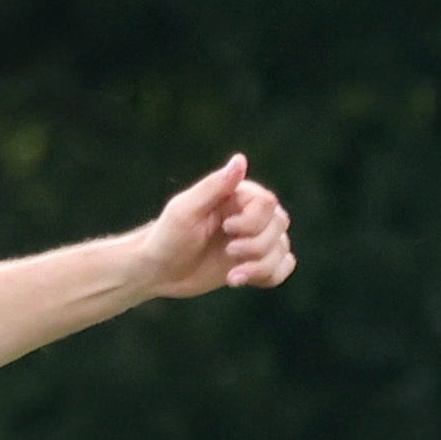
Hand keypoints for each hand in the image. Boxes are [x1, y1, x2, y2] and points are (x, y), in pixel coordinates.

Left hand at [138, 154, 294, 297]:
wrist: (157, 270)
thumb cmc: (166, 236)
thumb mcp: (185, 211)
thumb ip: (213, 186)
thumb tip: (240, 159)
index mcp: (238, 197)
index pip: (267, 204)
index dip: (252, 220)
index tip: (226, 228)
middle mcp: (251, 215)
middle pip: (279, 225)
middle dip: (256, 245)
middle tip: (229, 252)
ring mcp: (255, 239)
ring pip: (282, 249)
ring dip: (261, 266)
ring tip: (233, 277)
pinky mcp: (255, 262)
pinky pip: (284, 266)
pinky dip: (271, 276)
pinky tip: (244, 280)